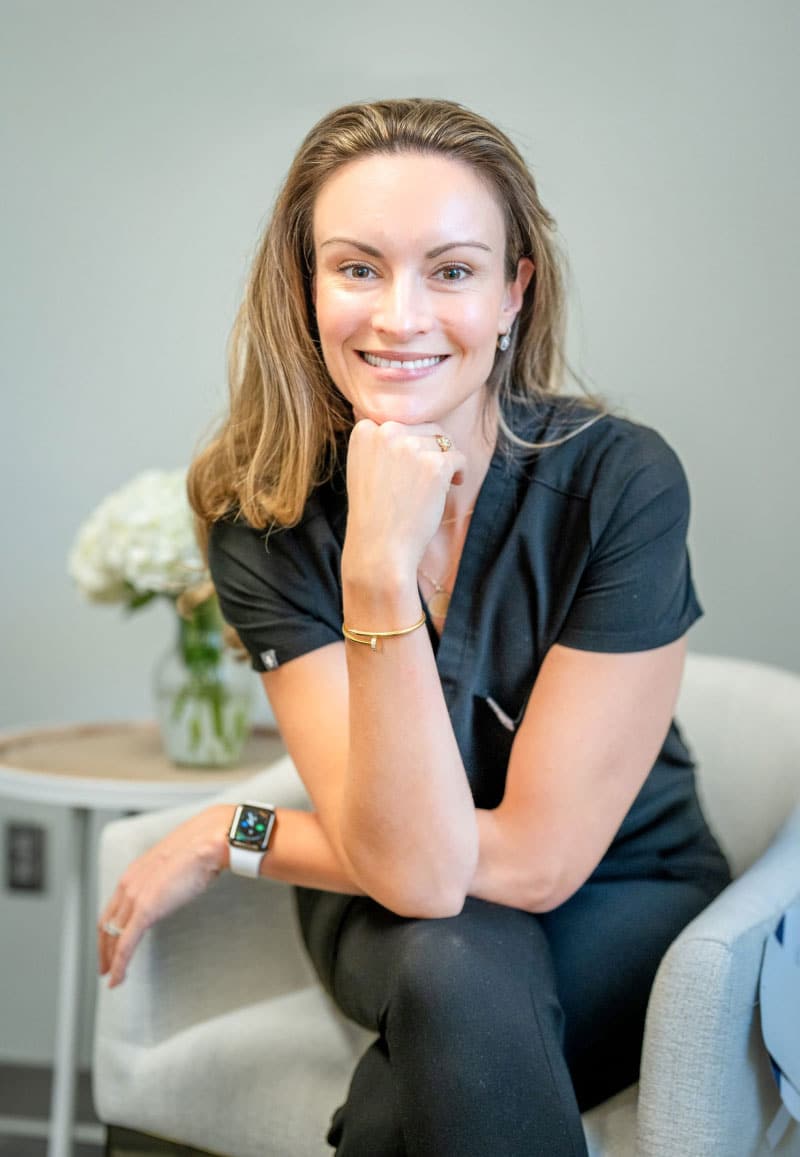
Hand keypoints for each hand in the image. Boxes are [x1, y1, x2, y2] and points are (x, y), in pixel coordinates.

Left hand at [97, 803, 233, 987]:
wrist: (208, 842)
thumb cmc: (201, 848)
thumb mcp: (176, 862)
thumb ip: (168, 876)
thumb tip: (177, 883)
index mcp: (135, 872)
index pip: (113, 907)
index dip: (108, 929)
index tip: (110, 943)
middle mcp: (129, 884)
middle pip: (107, 924)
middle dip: (104, 949)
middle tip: (105, 967)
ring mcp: (135, 898)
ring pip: (113, 938)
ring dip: (111, 961)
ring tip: (112, 978)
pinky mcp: (145, 911)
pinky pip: (126, 945)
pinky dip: (119, 965)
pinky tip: (118, 979)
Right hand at [343, 419, 466, 581]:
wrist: (379, 549)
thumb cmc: (374, 513)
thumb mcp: (364, 467)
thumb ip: (379, 441)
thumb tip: (395, 417)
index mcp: (364, 430)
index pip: (400, 423)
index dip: (409, 446)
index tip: (405, 471)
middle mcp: (385, 432)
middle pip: (425, 428)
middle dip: (431, 451)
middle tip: (424, 480)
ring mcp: (410, 447)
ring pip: (443, 441)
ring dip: (445, 461)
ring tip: (437, 485)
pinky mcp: (435, 465)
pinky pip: (459, 457)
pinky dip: (459, 472)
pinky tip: (451, 487)